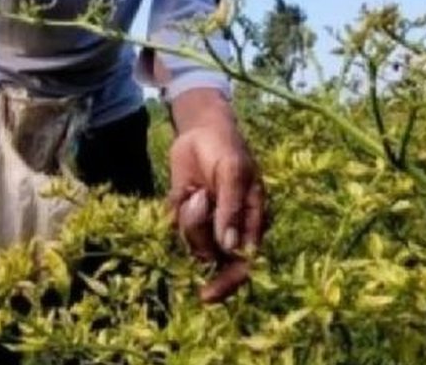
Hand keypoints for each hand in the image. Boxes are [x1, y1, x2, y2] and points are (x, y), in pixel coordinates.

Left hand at [166, 88, 266, 302]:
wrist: (201, 129)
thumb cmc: (227, 149)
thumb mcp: (234, 173)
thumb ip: (232, 209)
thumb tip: (231, 247)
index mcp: (252, 224)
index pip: (244, 264)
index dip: (228, 283)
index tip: (207, 295)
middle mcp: (229, 230)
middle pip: (211, 255)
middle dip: (199, 233)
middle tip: (196, 199)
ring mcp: (207, 224)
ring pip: (190, 243)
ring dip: (187, 218)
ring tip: (194, 190)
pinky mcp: (185, 215)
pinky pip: (174, 227)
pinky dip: (174, 210)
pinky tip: (184, 191)